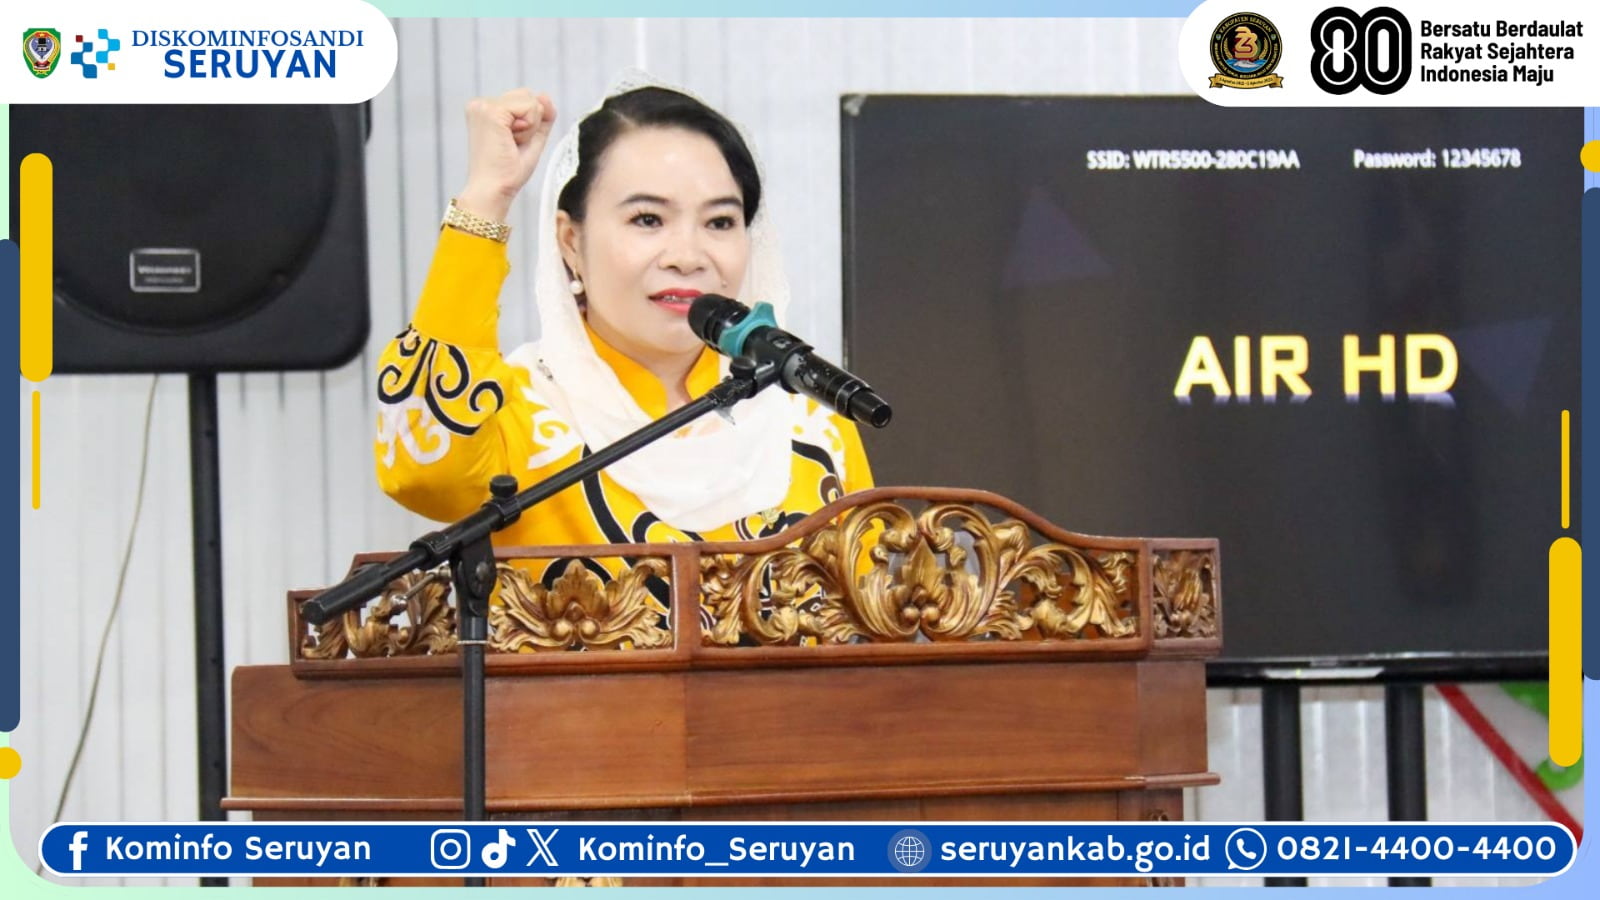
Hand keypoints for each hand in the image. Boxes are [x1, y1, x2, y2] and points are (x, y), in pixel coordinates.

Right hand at [456, 88, 556, 221]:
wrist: (494, 190)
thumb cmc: (508, 172)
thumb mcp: (531, 139)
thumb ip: (541, 117)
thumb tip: (544, 95)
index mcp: (486, 110)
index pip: (524, 99)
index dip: (529, 124)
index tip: (510, 144)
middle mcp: (480, 104)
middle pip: (527, 95)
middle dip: (530, 123)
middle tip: (511, 145)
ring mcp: (483, 105)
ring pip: (530, 100)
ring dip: (530, 127)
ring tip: (510, 144)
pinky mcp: (490, 111)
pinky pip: (529, 107)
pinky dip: (529, 128)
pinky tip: (511, 141)